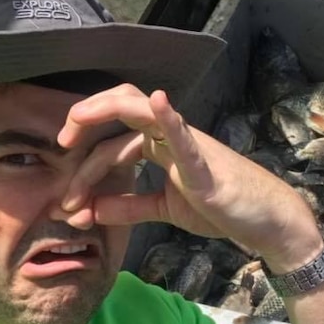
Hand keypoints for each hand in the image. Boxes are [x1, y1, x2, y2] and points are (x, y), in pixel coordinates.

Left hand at [57, 84, 323, 271]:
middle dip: (85, 119)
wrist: (263, 222)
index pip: (116, 139)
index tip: (67, 189)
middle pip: (121, 109)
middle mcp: (170, 136)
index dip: (87, 158)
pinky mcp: (202, 163)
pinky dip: (166, 116)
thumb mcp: (165, 209)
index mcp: (162, 146)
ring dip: (100, 123)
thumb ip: (130, 207)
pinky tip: (155, 101)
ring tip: (71, 137)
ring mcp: (187, 145)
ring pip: (137, 116)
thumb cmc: (220, 209)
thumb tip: (93, 211)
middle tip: (61, 146)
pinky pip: (182, 135)